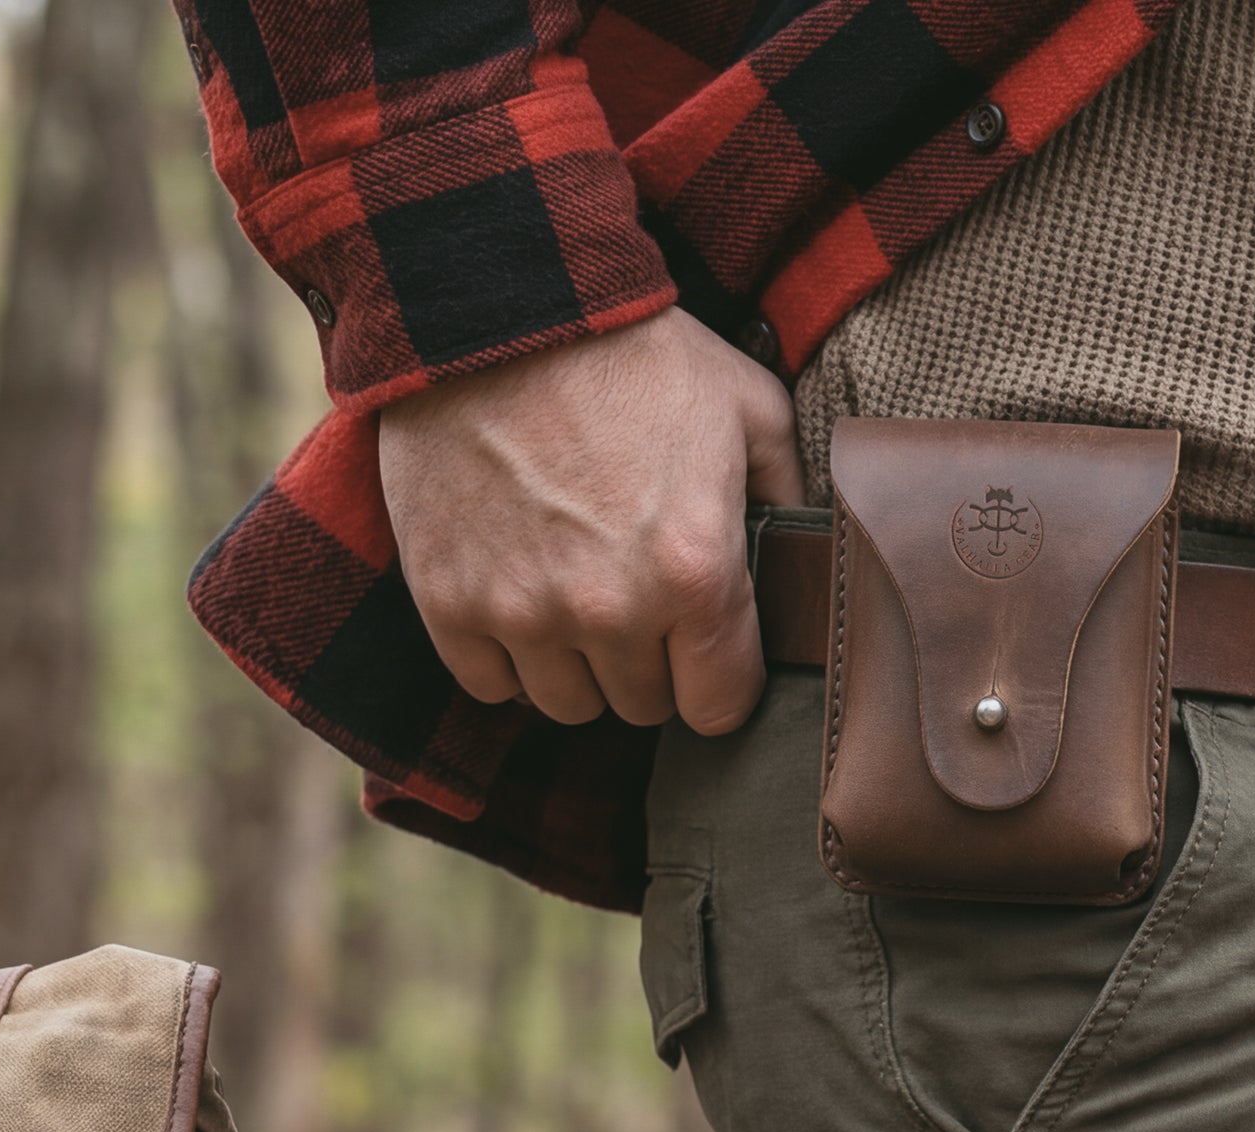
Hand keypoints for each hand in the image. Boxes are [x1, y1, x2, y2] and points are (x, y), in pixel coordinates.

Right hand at [379, 307, 804, 734]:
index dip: (720, 684)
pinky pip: (488, 684)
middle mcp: (611, 610)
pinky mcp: (449, 601)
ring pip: (567, 706)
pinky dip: (505, 658)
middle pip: (643, 707)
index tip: (708, 652)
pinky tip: (519, 601)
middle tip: (638, 599)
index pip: (721, 708)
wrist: (499, 301)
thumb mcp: (750, 408)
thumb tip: (805, 558)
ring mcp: (523, 611)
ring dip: (578, 667)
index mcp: (696, 574)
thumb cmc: (635, 354)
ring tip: (576, 599)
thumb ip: (788, 496)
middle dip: (649, 665)